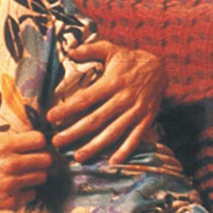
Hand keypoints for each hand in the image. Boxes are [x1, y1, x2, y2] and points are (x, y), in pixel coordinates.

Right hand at [0, 87, 52, 209]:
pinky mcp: (10, 203)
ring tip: (23, 172)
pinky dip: (26, 191)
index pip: (39, 140)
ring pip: (41, 177)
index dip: (36, 140)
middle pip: (46, 159)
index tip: (30, 143)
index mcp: (3, 146)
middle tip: (31, 157)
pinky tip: (15, 187)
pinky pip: (31, 194)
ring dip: (35, 174)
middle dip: (40, 157)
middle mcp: (12, 166)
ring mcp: (12, 186)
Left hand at [47, 40, 166, 163]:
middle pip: (96, 119)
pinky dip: (125, 151)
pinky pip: (136, 138)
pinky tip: (112, 162)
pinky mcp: (147, 119)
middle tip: (57, 142)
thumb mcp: (111, 50)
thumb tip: (70, 50)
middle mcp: (123, 98)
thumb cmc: (130, 60)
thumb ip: (91, 49)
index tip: (51, 117)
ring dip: (95, 146)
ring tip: (78, 157)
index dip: (67, 109)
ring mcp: (136, 111)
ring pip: (113, 132)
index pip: (86, 99)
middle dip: (75, 132)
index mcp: (112, 82)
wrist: (161, 67)